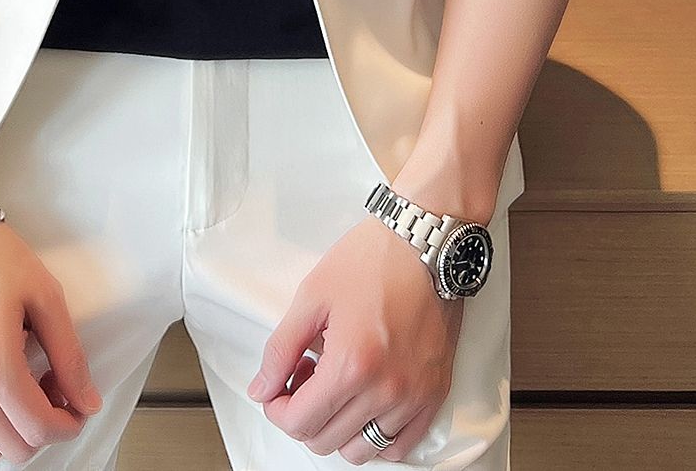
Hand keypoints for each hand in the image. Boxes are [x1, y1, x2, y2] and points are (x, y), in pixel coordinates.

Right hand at [0, 219, 102, 465]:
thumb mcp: (45, 296)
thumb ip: (70, 356)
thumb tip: (87, 403)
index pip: (39, 428)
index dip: (67, 424)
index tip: (75, 407)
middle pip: (13, 447)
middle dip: (41, 428)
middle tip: (48, 391)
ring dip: (5, 438)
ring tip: (13, 397)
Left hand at [247, 217, 461, 462]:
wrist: (423, 244)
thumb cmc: (371, 262)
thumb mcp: (311, 297)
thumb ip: (280, 349)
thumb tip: (261, 389)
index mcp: (351, 365)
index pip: (300, 423)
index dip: (277, 409)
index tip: (275, 389)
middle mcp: (385, 391)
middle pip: (326, 440)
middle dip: (303, 415)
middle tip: (304, 376)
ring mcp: (414, 397)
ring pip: (361, 450)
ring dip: (337, 428)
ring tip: (335, 386)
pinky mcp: (434, 394)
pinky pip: (399, 446)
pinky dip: (375, 436)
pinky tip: (364, 402)